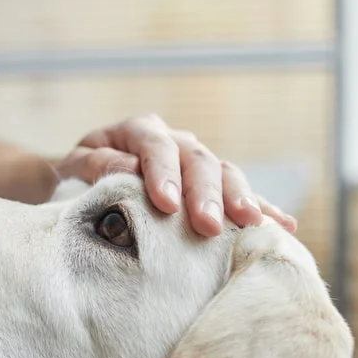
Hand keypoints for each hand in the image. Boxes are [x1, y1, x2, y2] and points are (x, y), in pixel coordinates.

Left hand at [55, 114, 297, 236]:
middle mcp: (174, 141)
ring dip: (240, 199)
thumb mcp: (74, 169)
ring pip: (225, 173)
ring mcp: (196, 162)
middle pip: (197, 161)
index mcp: (137, 130)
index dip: (162, 174)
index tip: (166, 205)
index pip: (155, 146)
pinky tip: (283, 226)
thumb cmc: (76, 178)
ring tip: (251, 224)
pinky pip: (241, 194)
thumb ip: (95, 166)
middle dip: (206, 194)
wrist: (81, 184)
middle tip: (208, 226)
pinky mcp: (211, 187)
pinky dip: (262, 208)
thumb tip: (128, 169)